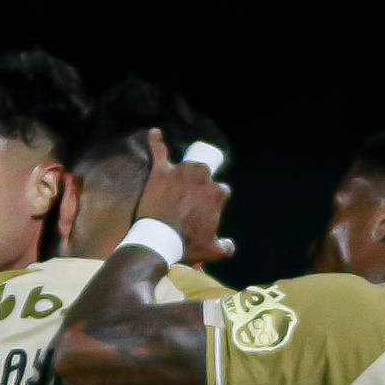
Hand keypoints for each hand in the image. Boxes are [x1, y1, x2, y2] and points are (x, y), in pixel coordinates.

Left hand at [135, 129, 234, 264]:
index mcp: (217, 193)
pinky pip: (159, 151)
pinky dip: (156, 141)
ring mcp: (181, 173)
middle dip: (200, 184)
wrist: (159, 241)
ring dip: (185, 171)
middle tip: (190, 198)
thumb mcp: (212, 251)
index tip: (203, 211)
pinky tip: (155, 133)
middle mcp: (202, 178)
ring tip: (178, 182)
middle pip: (205, 174)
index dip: (212, 202)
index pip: (219, 190)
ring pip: (187, 165)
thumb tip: (230, 246)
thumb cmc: (187, 245)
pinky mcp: (161, 172)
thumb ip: (226, 248)